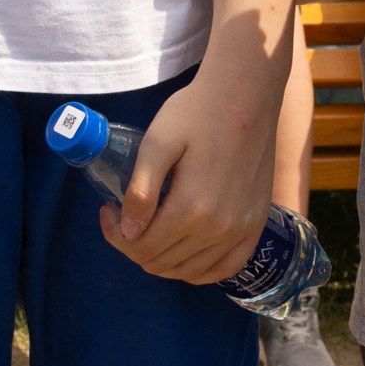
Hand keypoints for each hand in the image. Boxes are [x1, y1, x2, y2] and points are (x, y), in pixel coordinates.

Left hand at [104, 61, 276, 285]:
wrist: (246, 95)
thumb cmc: (197, 112)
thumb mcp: (157, 142)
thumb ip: (141, 190)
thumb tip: (128, 232)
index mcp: (191, 208)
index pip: (141, 246)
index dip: (115, 235)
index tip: (108, 211)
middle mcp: (219, 228)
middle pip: (162, 262)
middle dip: (133, 245)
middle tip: (124, 218)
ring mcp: (242, 229)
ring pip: (189, 270)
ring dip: (161, 259)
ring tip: (149, 231)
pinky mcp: (257, 224)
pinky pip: (225, 268)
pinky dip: (199, 270)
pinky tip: (184, 255)